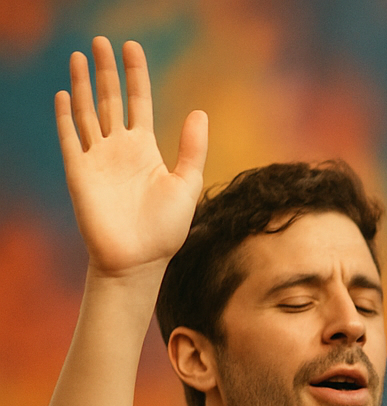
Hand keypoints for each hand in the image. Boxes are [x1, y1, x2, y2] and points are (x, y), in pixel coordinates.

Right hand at [56, 37, 206, 276]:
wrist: (140, 261)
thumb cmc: (166, 229)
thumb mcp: (186, 184)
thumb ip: (192, 148)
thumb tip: (199, 111)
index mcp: (145, 149)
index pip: (138, 101)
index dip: (136, 74)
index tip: (132, 47)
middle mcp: (119, 149)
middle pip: (109, 99)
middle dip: (105, 71)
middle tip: (101, 41)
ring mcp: (97, 159)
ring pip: (86, 112)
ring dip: (81, 85)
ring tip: (80, 55)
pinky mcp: (79, 173)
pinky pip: (70, 139)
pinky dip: (66, 117)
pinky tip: (64, 94)